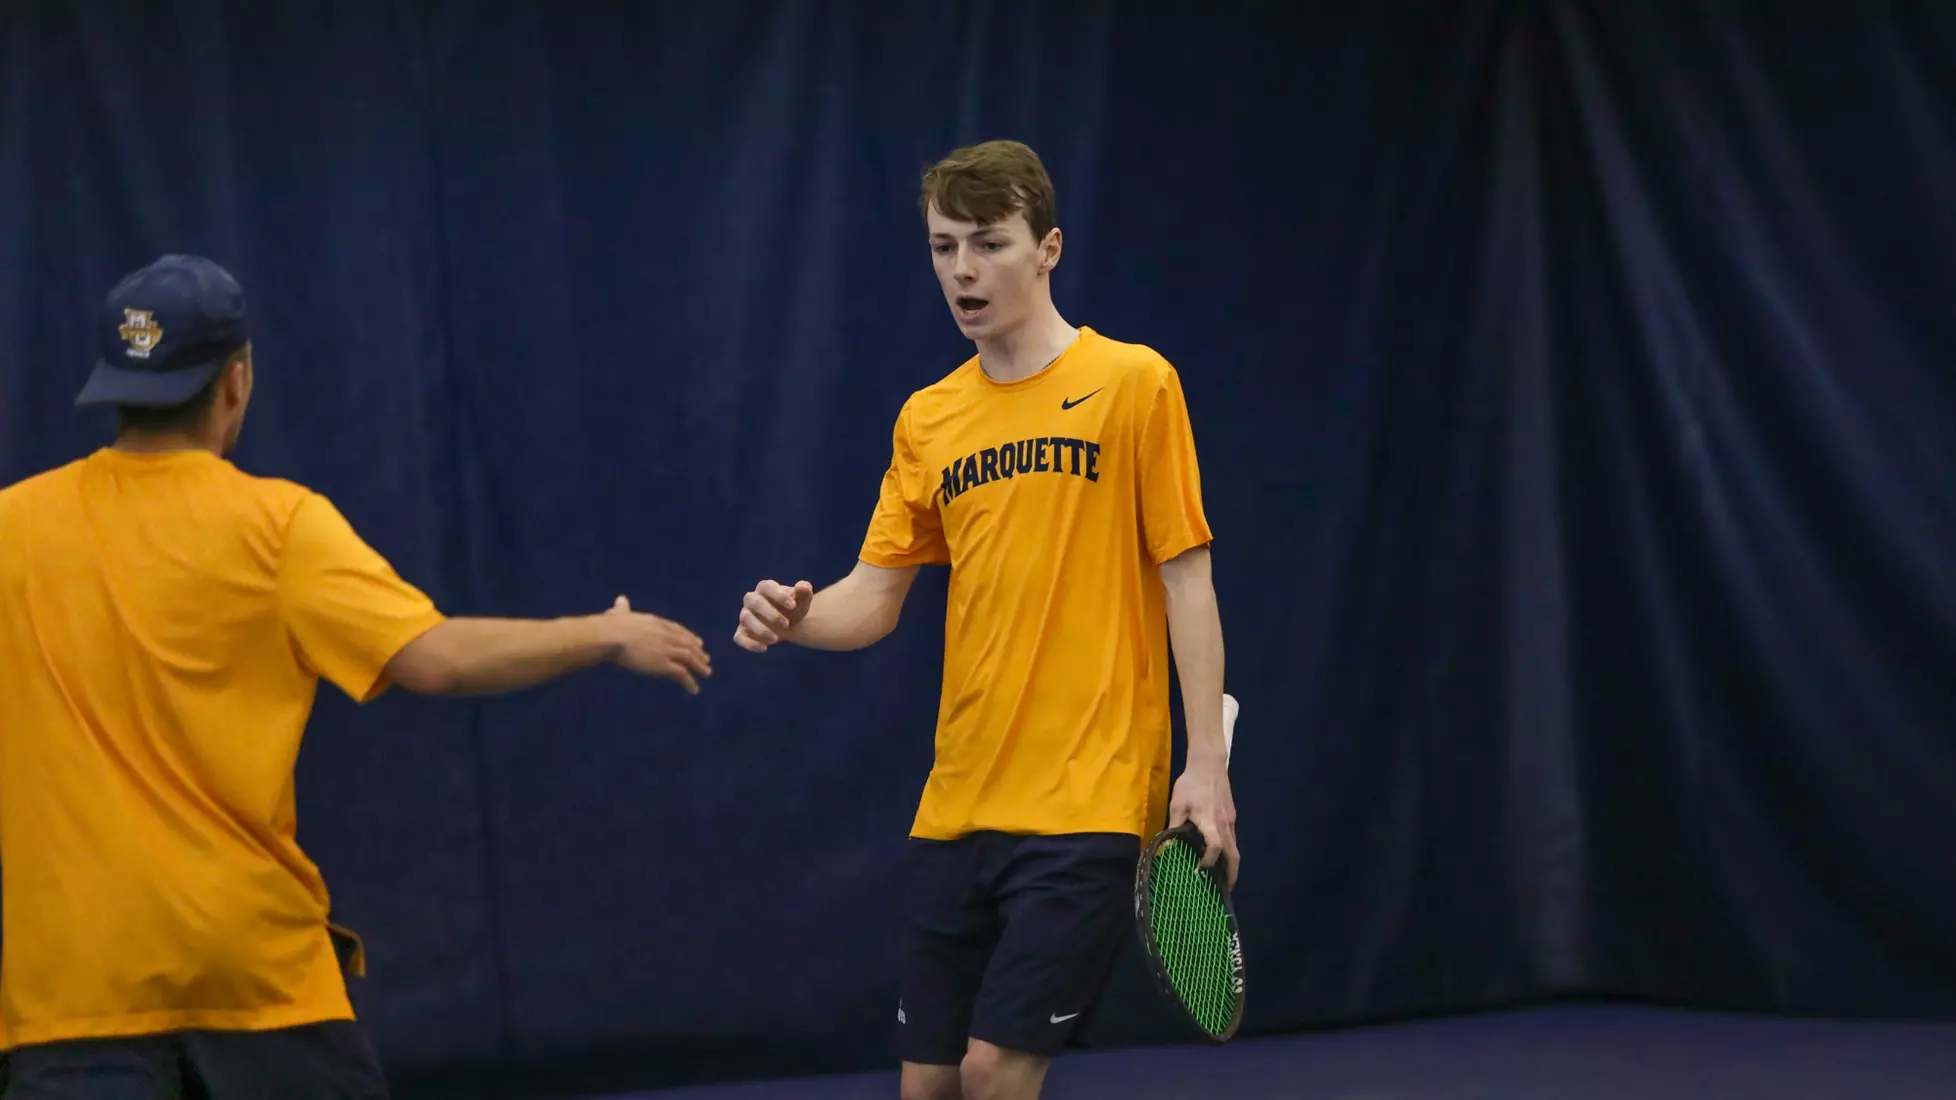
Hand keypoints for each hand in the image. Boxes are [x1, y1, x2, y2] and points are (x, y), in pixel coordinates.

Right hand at [605, 595, 712, 692]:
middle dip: (698, 652)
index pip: (678, 630)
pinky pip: (682, 674)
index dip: (690, 637)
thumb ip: (622, 608)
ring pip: (689, 658)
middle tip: (706, 659)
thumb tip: (620, 599)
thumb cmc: (611, 626)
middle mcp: (666, 635)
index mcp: (657, 622)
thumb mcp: (619, 613)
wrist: (612, 637)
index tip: (699, 642)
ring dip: (699, 666)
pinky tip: (694, 689)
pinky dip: (690, 682)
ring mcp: (667, 649)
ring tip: (706, 673)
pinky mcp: (664, 664)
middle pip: (687, 644)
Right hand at [733, 579, 814, 652]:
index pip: (766, 587)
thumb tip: (803, 586)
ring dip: (760, 629)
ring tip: (776, 639)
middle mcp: (752, 600)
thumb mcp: (802, 601)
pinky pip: (739, 637)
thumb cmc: (793, 609)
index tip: (792, 605)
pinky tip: (764, 648)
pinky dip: (749, 644)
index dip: (778, 595)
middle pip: (754, 601)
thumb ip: (804, 592)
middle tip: (786, 625)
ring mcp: (745, 616)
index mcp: (765, 588)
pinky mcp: (742, 632)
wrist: (789, 625)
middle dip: (770, 613)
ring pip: (746, 618)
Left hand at [1168, 759, 1239, 890]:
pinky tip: (1219, 856)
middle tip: (1223, 890)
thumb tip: (1167, 846)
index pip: (1215, 847)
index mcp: (1210, 822)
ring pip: (1235, 848)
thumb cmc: (1191, 784)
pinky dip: (1229, 853)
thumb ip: (1174, 826)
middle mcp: (1225, 825)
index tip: (1199, 871)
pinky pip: (1233, 840)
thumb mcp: (1177, 804)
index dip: (1208, 861)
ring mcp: (1231, 821)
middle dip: (1231, 874)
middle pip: (1234, 855)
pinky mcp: (1231, 816)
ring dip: (1231, 865)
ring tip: (1222, 879)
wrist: (1209, 764)